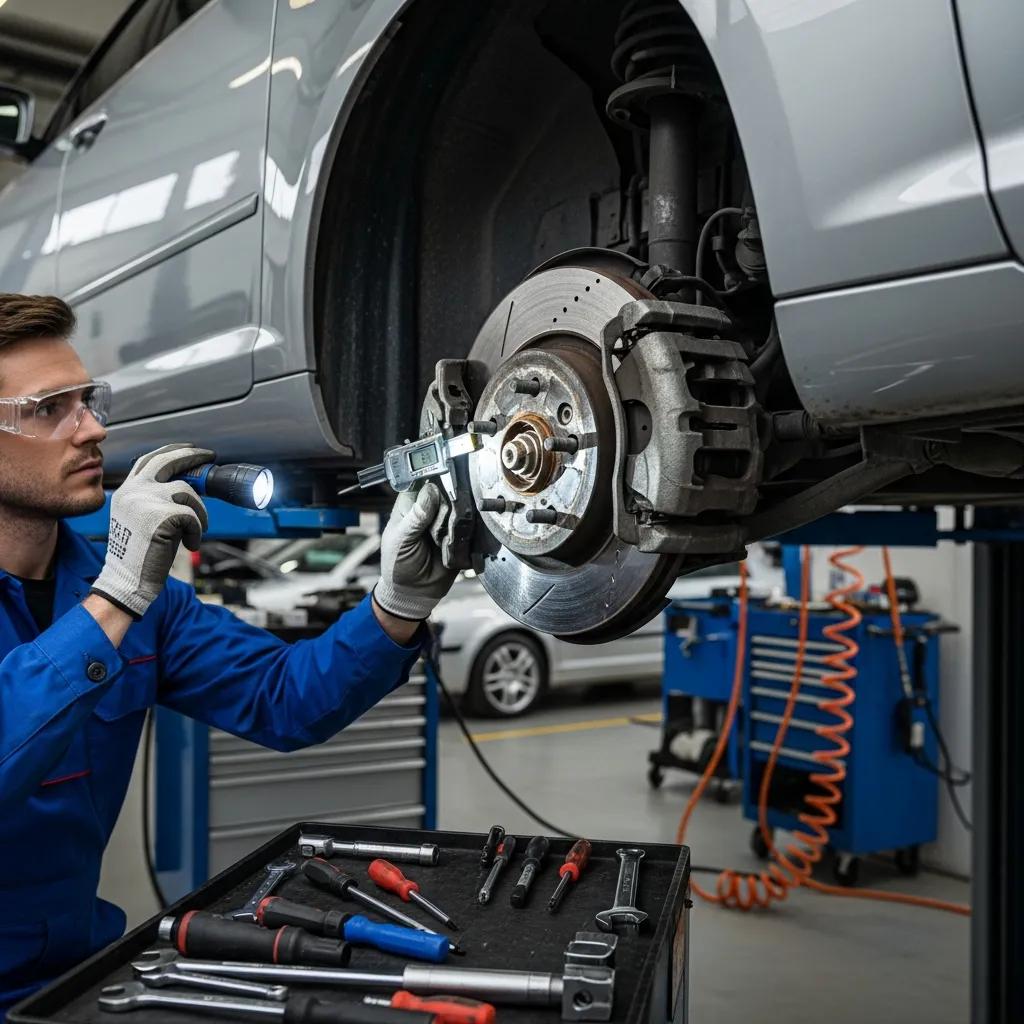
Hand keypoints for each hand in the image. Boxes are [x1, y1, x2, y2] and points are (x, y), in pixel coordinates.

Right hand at [91, 444, 212, 618]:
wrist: (129, 579)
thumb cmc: (143, 552)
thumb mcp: (146, 516)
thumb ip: (159, 497)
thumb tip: (192, 482)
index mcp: (127, 490)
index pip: (150, 460)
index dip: (173, 451)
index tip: (191, 449)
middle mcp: (133, 491)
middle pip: (167, 461)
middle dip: (193, 456)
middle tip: (210, 456)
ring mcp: (145, 501)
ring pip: (187, 493)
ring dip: (200, 513)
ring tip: (194, 532)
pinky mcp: (159, 517)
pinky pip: (192, 516)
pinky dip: (197, 531)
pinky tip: (189, 544)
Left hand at [373, 481, 457, 621]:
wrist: (414, 592)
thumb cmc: (398, 564)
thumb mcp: (400, 539)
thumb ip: (415, 516)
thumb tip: (431, 490)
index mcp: (409, 504)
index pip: (423, 480)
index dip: (432, 479)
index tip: (440, 483)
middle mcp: (430, 509)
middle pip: (446, 492)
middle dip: (444, 507)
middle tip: (436, 526)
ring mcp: (446, 521)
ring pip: (460, 508)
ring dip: (453, 524)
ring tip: (440, 541)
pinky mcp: (459, 535)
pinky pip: (469, 527)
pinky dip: (464, 535)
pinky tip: (452, 546)